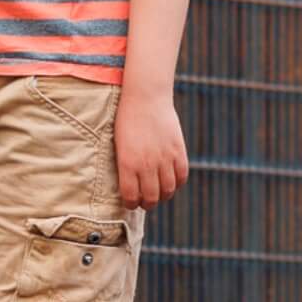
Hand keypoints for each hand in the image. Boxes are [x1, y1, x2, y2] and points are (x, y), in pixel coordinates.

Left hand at [114, 87, 187, 208]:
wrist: (145, 98)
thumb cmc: (126, 120)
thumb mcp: (119, 144)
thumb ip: (126, 166)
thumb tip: (130, 185)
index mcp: (128, 163)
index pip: (131, 196)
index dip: (130, 204)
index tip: (130, 204)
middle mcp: (147, 164)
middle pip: (151, 197)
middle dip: (147, 204)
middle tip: (145, 203)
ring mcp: (165, 158)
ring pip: (168, 190)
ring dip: (163, 196)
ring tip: (159, 194)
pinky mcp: (178, 151)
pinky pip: (181, 176)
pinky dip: (177, 183)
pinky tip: (171, 182)